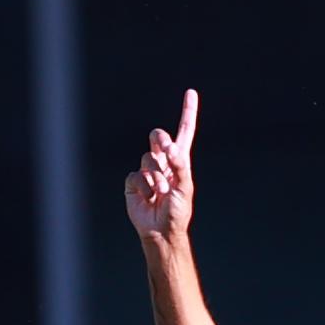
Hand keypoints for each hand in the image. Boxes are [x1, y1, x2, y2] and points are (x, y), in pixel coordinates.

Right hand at [122, 88, 198, 241]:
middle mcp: (163, 162)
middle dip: (160, 140)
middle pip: (158, 137)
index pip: (184, 132)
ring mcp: (147, 171)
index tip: (191, 93)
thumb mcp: (185, 187)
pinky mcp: (134, 183)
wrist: (161, 231)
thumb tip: (169, 147)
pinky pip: (135, 175)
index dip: (187, 112)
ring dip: (155, 176)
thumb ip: (179, 165)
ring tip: (160, 192)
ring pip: (147, 158)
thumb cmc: (178, 211)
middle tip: (165, 149)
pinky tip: (149, 198)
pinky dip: (143, 187)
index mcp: (179, 161)